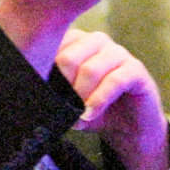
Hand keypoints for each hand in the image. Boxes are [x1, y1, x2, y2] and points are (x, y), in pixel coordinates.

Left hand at [53, 26, 169, 169]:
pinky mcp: (136, 69)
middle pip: (69, 56)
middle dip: (63, 85)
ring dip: (81, 96)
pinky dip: (99, 100)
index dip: (44, 71)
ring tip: (78, 113)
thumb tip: (33, 96)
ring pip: (91, 69)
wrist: (128, 128)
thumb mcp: (68, 101)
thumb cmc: (94, 110)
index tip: (41, 92)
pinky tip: (91, 113)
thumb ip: (52, 93)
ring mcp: (118, 53)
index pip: (52, 45)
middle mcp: (97, 41)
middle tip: (62, 106)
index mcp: (76, 42)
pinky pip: (115, 80)